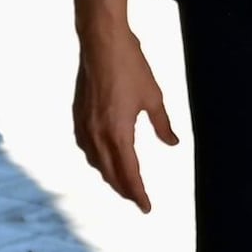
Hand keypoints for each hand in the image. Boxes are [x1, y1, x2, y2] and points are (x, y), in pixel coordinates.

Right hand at [74, 13, 179, 212]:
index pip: (129, 173)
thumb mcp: (153, 97)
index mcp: (118, 133)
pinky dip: (96, 159)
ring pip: (96, 162)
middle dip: (124, 189)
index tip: (146, 208)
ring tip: (121, 183)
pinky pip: (86, 147)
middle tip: (137, 200)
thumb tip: (173, 143)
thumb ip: (162, 125)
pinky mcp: (79, 115)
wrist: (102, 43)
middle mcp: (98, 134)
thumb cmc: (130, 67)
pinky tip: (101, 158)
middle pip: (110, 173)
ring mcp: (85, 125)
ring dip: (109, 176)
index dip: (139, 193)